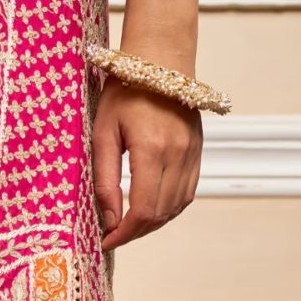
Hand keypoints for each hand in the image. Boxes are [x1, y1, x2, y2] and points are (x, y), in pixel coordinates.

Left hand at [92, 80, 201, 252]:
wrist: (160, 59)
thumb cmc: (124, 91)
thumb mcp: (103, 134)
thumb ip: (105, 180)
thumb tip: (108, 219)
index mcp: (152, 150)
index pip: (142, 211)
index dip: (123, 234)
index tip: (105, 241)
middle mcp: (178, 155)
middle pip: (159, 215)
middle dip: (134, 233)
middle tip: (112, 236)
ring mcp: (192, 153)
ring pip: (175, 208)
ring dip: (151, 224)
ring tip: (128, 225)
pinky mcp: (197, 151)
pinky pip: (187, 193)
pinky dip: (168, 209)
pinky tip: (150, 209)